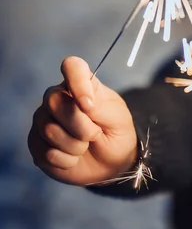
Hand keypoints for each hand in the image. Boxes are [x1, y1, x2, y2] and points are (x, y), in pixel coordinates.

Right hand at [28, 56, 137, 185]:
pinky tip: (74, 157)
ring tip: (85, 145)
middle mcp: (57, 98)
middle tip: (95, 134)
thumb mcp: (118, 118)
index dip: (78, 84)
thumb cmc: (116, 133)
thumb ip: (101, 106)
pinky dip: (67, 160)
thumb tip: (83, 102)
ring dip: (76, 145)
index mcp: (81, 85)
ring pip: (49, 130)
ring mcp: (43, 120)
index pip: (72, 66)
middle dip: (80, 125)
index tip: (89, 105)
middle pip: (54, 101)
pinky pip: (46, 152)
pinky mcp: (36, 144)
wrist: (112, 163)